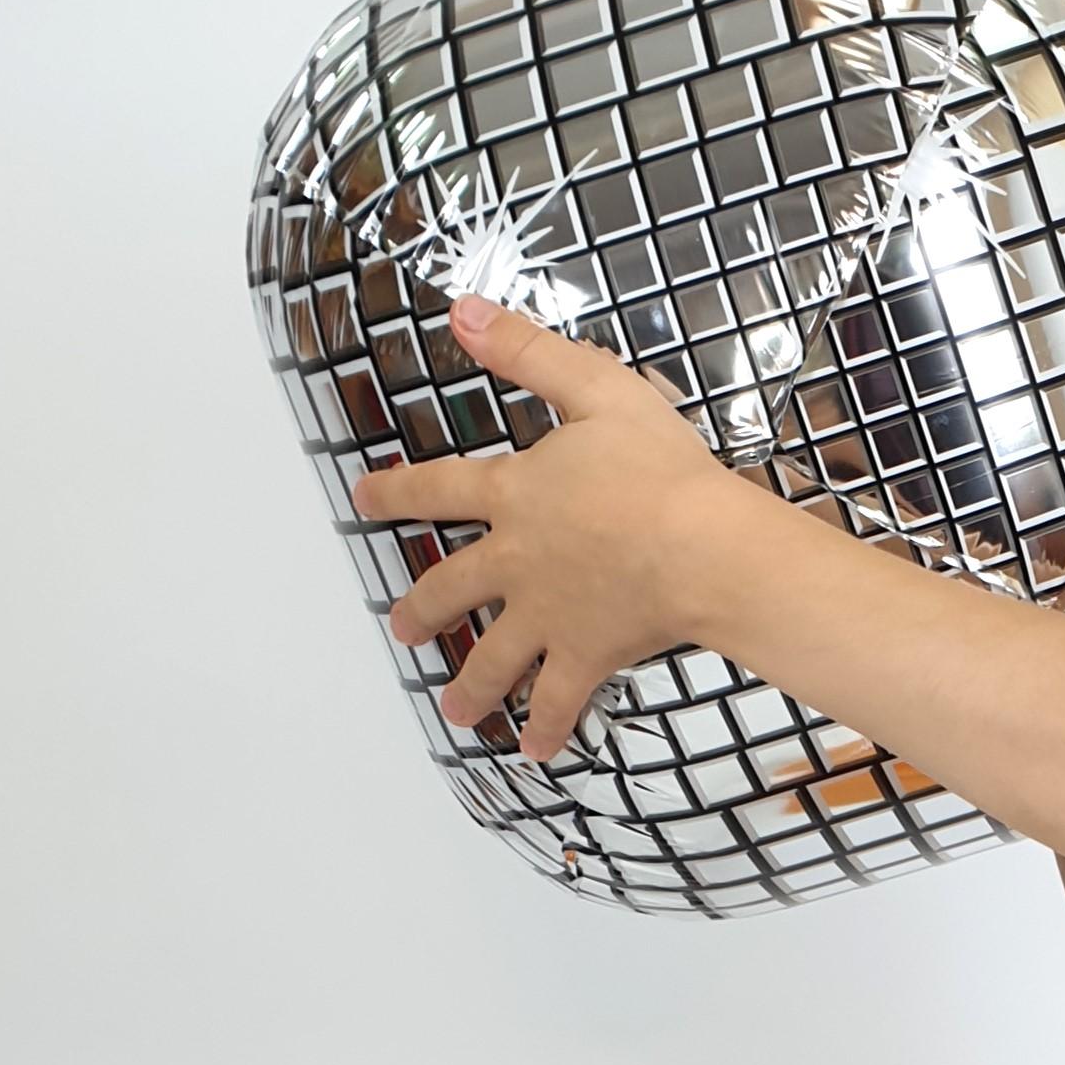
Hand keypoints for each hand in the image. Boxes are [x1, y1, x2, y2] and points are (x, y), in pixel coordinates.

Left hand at [348, 297, 764, 760]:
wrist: (699, 545)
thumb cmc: (660, 470)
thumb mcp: (596, 389)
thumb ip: (528, 353)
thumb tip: (466, 313)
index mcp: (517, 494)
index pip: (441, 488)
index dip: (398, 491)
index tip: (365, 499)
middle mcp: (518, 560)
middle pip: (453, 588)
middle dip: (423, 610)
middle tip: (402, 627)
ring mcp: (549, 614)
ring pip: (494, 657)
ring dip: (472, 686)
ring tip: (456, 709)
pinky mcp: (586, 655)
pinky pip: (558, 700)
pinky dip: (546, 728)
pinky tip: (533, 751)